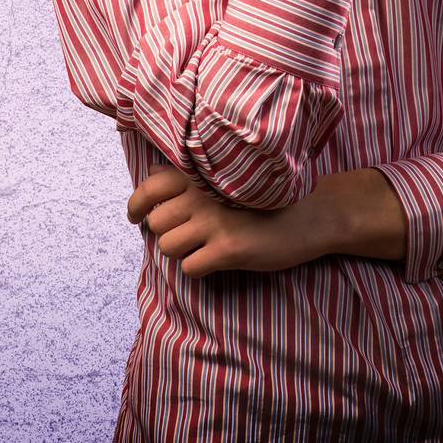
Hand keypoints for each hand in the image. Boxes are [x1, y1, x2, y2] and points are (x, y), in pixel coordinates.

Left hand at [125, 164, 327, 277]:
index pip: (148, 187)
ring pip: (167, 246)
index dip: (136, 205)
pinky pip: (190, 268)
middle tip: (185, 237)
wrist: (306, 215)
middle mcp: (201, 193)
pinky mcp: (228, 248)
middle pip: (155, 223)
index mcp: (198, 174)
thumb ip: (187, 175)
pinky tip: (216, 260)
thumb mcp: (224, 177)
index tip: (136, 217)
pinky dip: (198, 268)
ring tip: (203, 247)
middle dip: (166, 233)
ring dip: (181, 252)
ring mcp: (214, 220)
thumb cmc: (261, 197)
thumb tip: (149, 176)